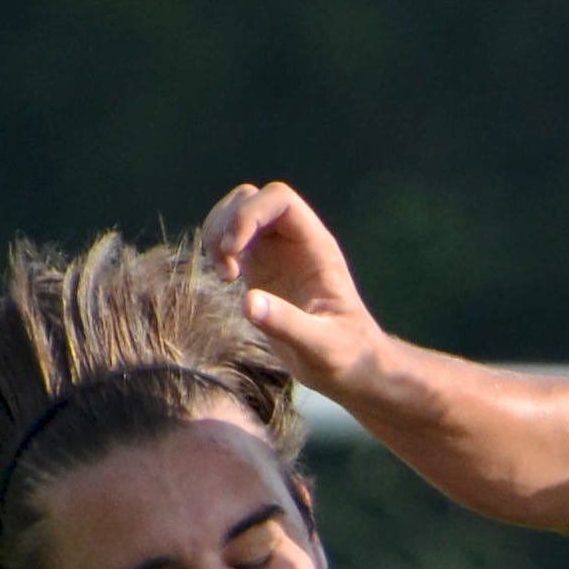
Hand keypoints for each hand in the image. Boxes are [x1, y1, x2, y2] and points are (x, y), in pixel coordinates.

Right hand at [199, 181, 387, 397]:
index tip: (233, 250)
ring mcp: (277, 252)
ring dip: (218, 233)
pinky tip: (226, 279)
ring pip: (237, 213)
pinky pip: (232, 238)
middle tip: (226, 266)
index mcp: (317, 248)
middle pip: (252, 199)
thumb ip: (288, 325)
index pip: (280, 200)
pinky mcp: (261, 268)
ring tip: (225, 275)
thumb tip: (248, 303)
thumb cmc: (345, 357)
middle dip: (228, 222)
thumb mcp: (320, 346)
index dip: (250, 213)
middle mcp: (296, 242)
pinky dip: (218, 249)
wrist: (351, 369)